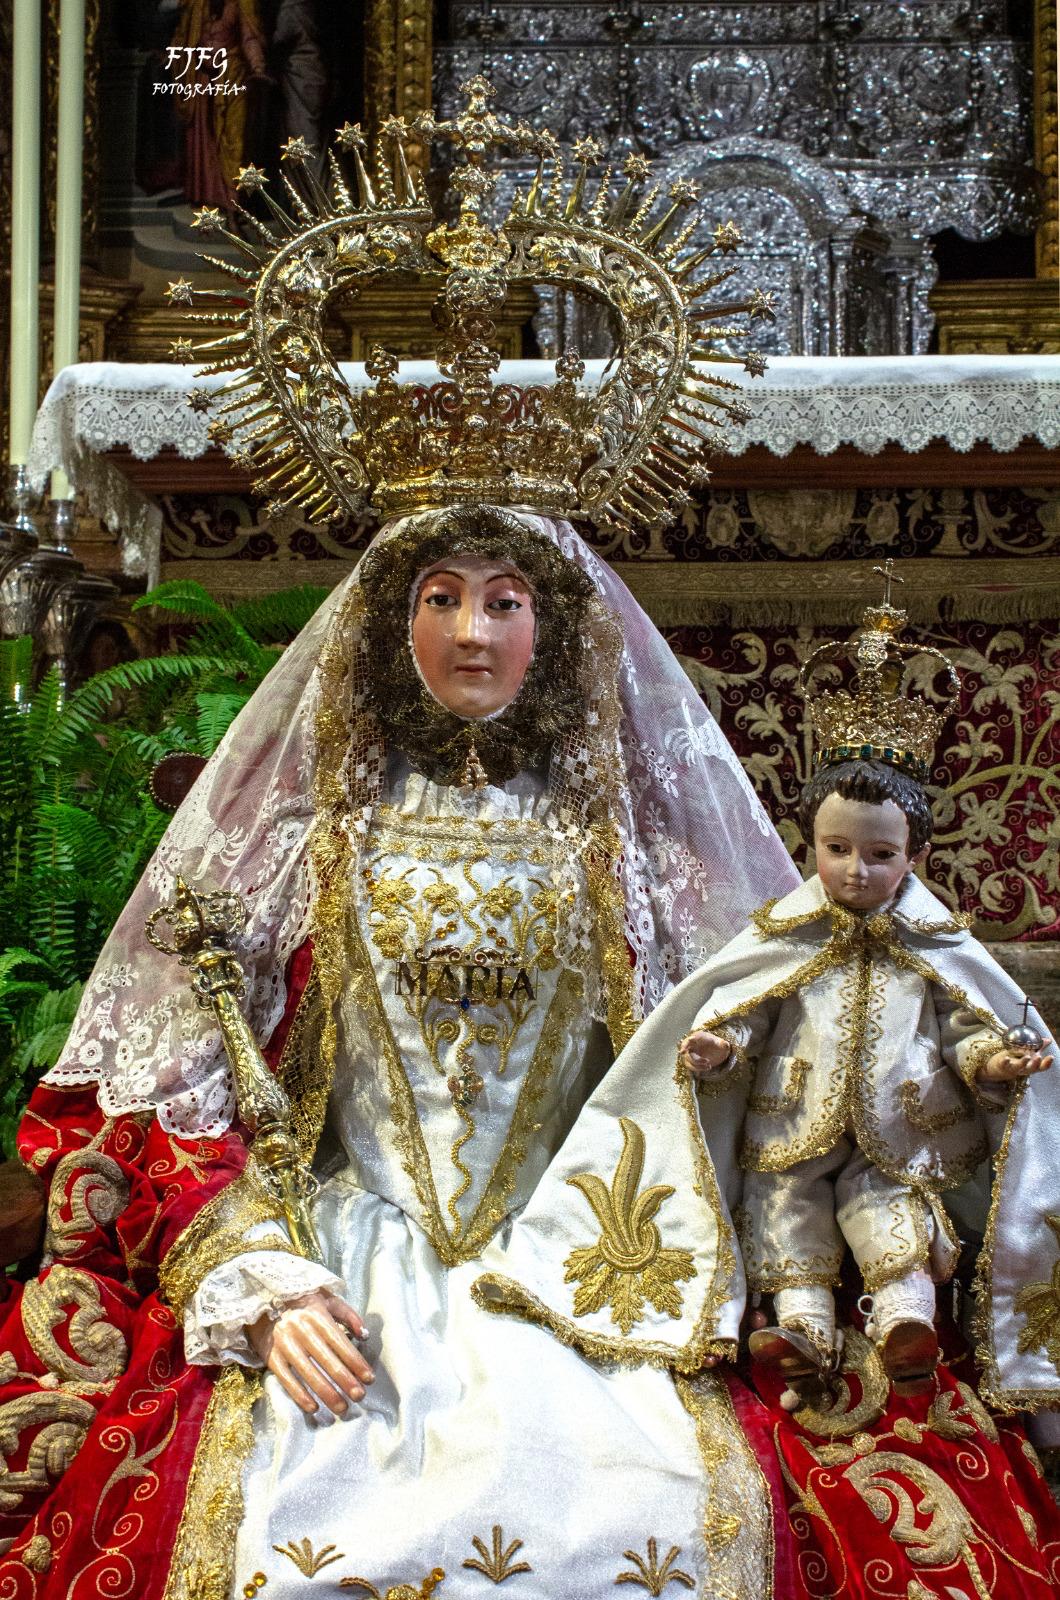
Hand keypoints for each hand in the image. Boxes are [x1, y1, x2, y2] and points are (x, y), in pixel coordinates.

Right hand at [248, 1289, 373, 1417]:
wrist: (261, 1300)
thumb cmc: (301, 1302)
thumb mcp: (326, 1300)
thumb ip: (349, 1315)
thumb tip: (365, 1335)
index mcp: (318, 1315)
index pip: (341, 1343)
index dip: (356, 1362)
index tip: (369, 1378)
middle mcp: (302, 1330)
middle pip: (327, 1360)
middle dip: (346, 1381)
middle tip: (360, 1397)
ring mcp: (285, 1344)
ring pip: (308, 1372)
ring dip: (327, 1393)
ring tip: (342, 1407)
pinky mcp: (271, 1356)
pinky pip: (286, 1379)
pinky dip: (299, 1395)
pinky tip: (313, 1407)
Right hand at [679, 1029, 731, 1076]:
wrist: (716, 1052)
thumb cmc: (718, 1046)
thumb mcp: (722, 1044)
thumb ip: (723, 1044)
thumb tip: (726, 1045)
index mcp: (698, 1038)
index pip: (690, 1039)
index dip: (688, 1042)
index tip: (690, 1042)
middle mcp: (691, 1045)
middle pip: (687, 1052)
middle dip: (696, 1059)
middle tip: (708, 1061)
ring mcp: (690, 1053)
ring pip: (688, 1061)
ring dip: (697, 1065)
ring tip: (709, 1065)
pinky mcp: (691, 1061)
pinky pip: (690, 1066)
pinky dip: (698, 1068)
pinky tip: (708, 1067)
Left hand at [977, 1047, 1053, 1083]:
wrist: (996, 1068)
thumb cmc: (1014, 1060)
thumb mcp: (1026, 1054)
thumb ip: (1038, 1047)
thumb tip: (1048, 1040)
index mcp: (1029, 1066)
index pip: (1040, 1067)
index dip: (1046, 1064)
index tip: (1051, 1057)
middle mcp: (1022, 1069)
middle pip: (1031, 1069)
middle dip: (1036, 1064)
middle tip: (1039, 1057)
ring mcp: (1012, 1069)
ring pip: (1019, 1068)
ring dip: (1023, 1062)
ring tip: (1027, 1056)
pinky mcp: (1002, 1066)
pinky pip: (1004, 1065)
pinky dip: (1006, 1062)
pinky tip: (1007, 1058)